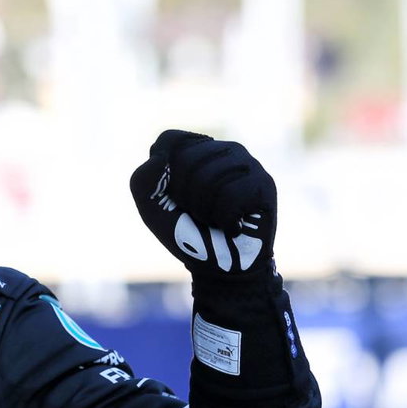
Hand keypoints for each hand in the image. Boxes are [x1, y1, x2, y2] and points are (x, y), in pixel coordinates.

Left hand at [128, 130, 275, 277]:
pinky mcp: (263, 183)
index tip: (174, 196)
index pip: (169, 139)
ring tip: (216, 219)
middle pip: (185, 159)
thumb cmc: (186, 233)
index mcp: (196, 149)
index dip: (163, 174)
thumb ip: (142, 179)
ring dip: (204, 211)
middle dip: (184, 197)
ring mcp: (246, 164)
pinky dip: (225, 220)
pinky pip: (231, 196)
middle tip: (198, 214)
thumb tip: (159, 157)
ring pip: (209, 178)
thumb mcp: (152, 208)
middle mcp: (224, 149)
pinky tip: (235, 225)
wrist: (219, 268)